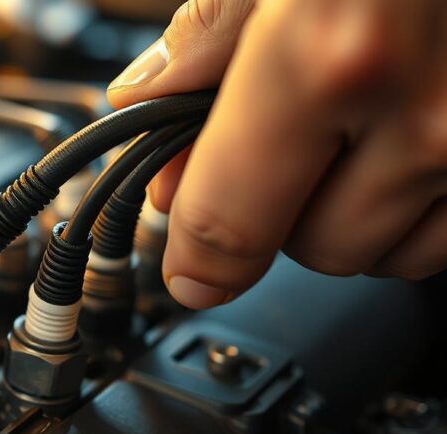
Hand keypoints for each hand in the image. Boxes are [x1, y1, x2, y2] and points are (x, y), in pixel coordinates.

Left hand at [107, 0, 446, 308]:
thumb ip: (210, 32)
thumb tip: (146, 102)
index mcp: (333, 53)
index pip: (230, 222)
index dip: (196, 259)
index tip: (190, 270)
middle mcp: (427, 115)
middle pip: (311, 250)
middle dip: (281, 208)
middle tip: (287, 138)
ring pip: (388, 253)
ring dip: (356, 210)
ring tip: (360, 122)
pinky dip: (420, 202)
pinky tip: (412, 135)